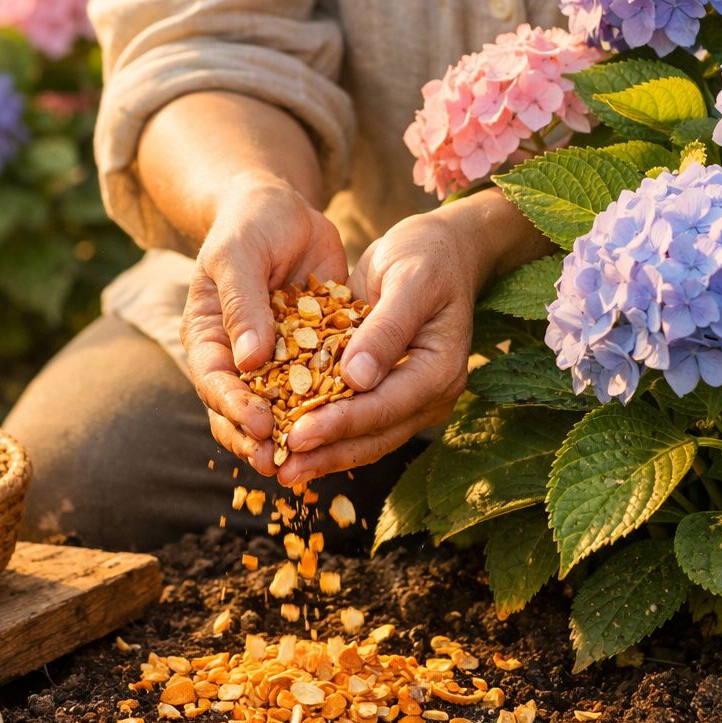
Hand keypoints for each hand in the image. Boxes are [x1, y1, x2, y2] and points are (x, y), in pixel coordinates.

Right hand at [183, 175, 346, 477]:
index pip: (215, 381)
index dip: (235, 408)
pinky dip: (329, 408)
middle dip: (258, 438)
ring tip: (313, 460)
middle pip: (240, 410)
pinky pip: (318, 387)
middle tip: (283, 462)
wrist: (285, 210)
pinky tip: (351, 428)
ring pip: (279, 408)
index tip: (262, 426)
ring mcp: (274, 361)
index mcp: (208, 336)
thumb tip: (248, 362)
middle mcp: (237, 357)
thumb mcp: (239, 254)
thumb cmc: (249, 225)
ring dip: (294, 434)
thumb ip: (242, 305)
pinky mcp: (309, 355)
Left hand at [276, 210, 483, 485]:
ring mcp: (412, 398)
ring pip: (366, 438)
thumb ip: (386, 328)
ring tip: (281, 472)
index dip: (341, 423)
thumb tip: (356, 379)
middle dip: (327, 453)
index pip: (385, 406)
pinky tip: (290, 445)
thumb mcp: (409, 280)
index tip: (297, 434)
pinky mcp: (390, 392)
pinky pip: (358, 421)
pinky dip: (326, 434)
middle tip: (282, 470)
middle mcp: (430, 394)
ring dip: (324, 457)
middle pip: (375, 435)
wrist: (440, 250)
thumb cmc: (427, 255)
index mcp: (440, 370)